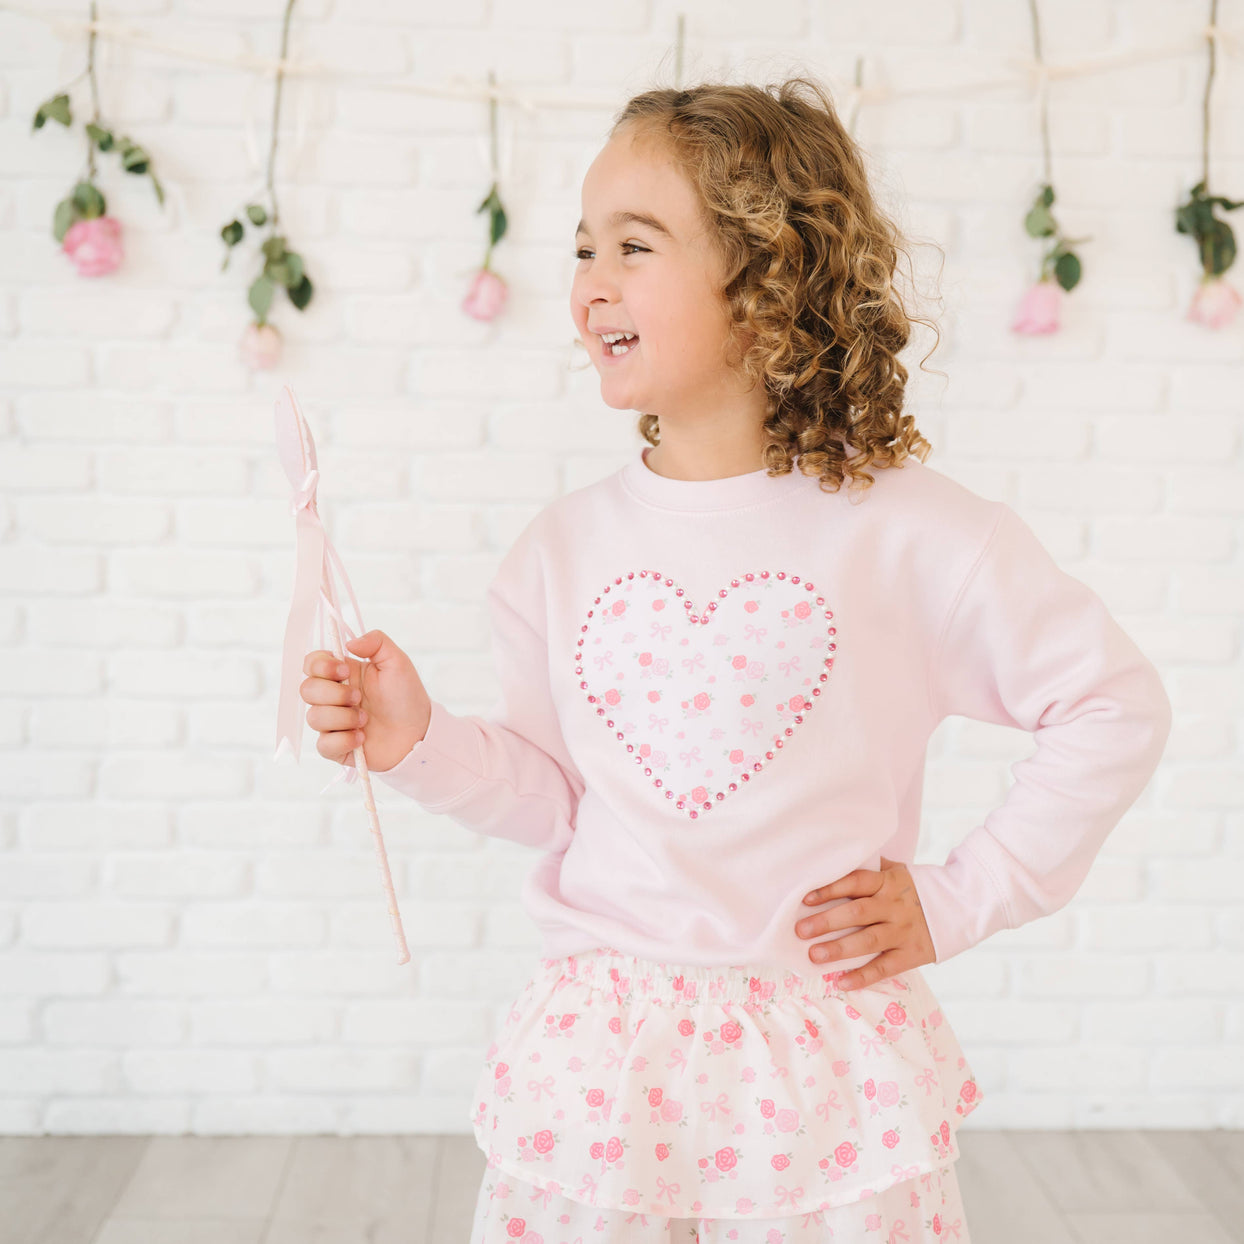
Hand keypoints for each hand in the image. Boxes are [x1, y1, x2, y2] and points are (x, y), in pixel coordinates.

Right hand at [299, 629, 431, 773]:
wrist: (418, 733)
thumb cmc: (406, 697)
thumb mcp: (397, 662)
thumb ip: (376, 642)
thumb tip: (349, 643)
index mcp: (342, 674)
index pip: (312, 663)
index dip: (320, 666)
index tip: (345, 671)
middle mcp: (332, 697)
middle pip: (307, 690)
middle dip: (334, 694)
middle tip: (359, 697)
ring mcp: (332, 722)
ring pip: (314, 718)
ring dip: (343, 718)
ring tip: (365, 719)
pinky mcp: (335, 747)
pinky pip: (324, 744)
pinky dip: (344, 740)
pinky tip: (362, 737)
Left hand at [794, 856, 936, 989]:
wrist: (961, 905)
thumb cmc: (915, 888)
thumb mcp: (897, 871)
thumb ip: (871, 868)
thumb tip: (835, 861)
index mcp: (888, 882)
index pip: (855, 882)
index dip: (829, 889)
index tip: (805, 899)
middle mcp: (894, 906)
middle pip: (857, 913)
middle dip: (826, 922)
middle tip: (800, 931)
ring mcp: (904, 931)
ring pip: (868, 941)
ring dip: (839, 949)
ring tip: (814, 956)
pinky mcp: (913, 954)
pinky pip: (885, 967)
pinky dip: (863, 977)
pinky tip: (841, 982)